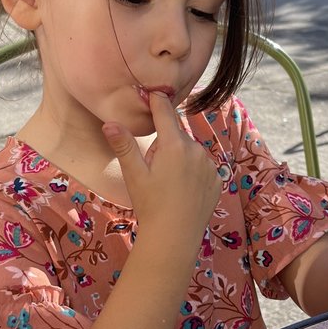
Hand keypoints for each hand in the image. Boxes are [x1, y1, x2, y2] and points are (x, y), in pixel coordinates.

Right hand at [102, 91, 220, 240]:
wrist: (175, 237)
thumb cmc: (150, 205)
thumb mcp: (134, 175)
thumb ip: (124, 145)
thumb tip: (110, 122)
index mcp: (174, 145)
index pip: (165, 112)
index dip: (157, 101)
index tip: (153, 91)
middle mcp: (196, 149)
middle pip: (176, 135)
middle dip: (164, 144)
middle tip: (153, 170)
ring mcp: (209, 164)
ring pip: (189, 151)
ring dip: (179, 158)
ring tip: (169, 184)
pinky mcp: (217, 178)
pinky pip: (202, 166)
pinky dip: (193, 172)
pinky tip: (183, 191)